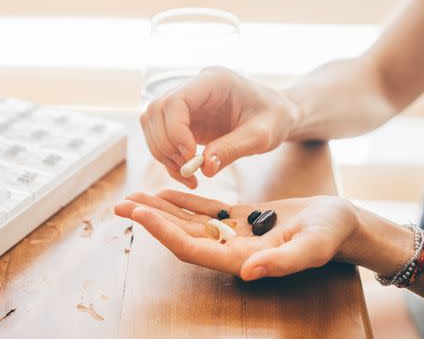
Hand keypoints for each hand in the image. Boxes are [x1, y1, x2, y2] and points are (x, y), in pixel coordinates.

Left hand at [114, 190, 359, 279]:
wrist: (342, 223)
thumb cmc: (332, 235)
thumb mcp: (312, 247)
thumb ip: (282, 262)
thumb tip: (248, 272)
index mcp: (241, 258)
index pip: (191, 248)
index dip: (163, 232)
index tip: (138, 214)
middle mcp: (230, 248)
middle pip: (180, 235)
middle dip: (150, 220)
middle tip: (120, 205)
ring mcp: (232, 233)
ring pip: (188, 222)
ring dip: (160, 209)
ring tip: (133, 196)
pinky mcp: (239, 219)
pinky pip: (205, 210)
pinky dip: (183, 201)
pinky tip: (165, 191)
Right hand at [140, 67, 297, 187]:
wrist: (276, 114)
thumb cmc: (274, 118)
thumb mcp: (262, 136)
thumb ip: (234, 148)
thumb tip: (205, 168)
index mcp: (213, 81)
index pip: (176, 100)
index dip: (175, 131)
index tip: (191, 156)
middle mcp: (193, 87)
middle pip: (156, 111)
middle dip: (165, 145)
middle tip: (189, 170)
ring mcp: (185, 102)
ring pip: (151, 123)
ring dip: (162, 153)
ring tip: (188, 174)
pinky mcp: (182, 118)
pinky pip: (160, 136)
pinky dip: (167, 158)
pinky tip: (187, 174)